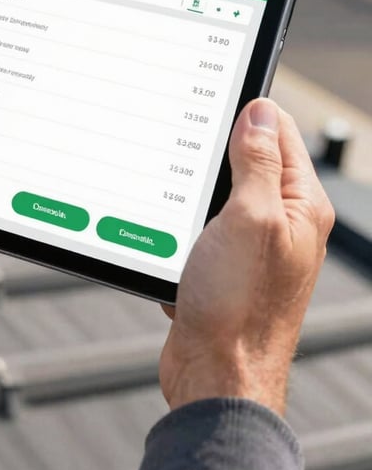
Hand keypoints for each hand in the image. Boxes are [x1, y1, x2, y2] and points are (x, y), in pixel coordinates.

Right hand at [160, 98, 334, 415]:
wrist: (214, 373)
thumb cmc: (238, 308)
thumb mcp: (249, 219)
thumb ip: (256, 162)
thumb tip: (259, 111)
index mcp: (299, 205)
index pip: (278, 131)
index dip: (246, 111)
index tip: (211, 96)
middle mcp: (280, 221)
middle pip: (246, 158)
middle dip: (212, 151)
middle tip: (185, 150)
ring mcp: (251, 244)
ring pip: (217, 192)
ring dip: (192, 190)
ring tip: (179, 203)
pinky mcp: (223, 264)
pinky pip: (199, 224)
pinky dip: (181, 221)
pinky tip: (170, 231)